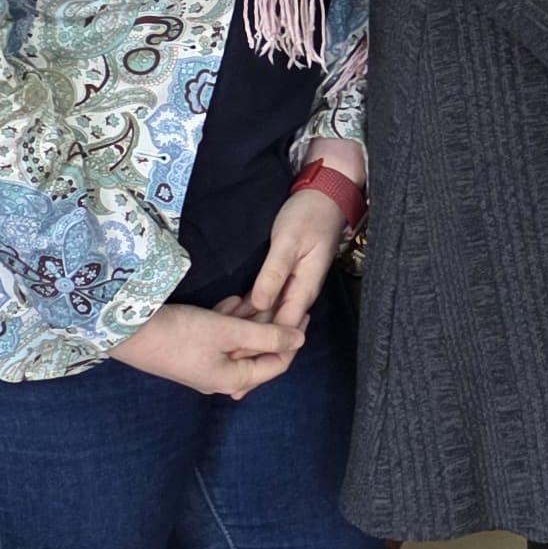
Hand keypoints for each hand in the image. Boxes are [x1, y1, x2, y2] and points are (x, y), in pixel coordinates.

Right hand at [111, 302, 305, 398]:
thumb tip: (300, 340)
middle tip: (282, 298)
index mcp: (233, 379)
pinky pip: (220, 337)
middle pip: (257, 352)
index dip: (293, 339)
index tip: (304, 312)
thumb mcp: (228, 331)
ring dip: (250, 319)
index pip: (276, 364)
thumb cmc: (181, 334)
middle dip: (270, 325)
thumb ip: (266, 335)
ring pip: (238, 342)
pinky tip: (233, 300)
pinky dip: (229, 319)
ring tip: (259, 294)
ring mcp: (205, 365)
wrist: (129, 332)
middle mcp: (221, 377)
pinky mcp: (191, 351)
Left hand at [218, 188, 346, 347]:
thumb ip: (273, 274)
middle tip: (223, 350)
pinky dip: (253, 312)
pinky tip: (234, 315)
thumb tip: (259, 305)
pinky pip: (270, 303)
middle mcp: (300, 293)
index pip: (284, 329)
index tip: (235, 351)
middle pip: (277, 328)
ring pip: (272, 317)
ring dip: (251, 327)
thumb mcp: (287, 243)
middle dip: (254, 341)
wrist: (324, 197)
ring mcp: (294, 287)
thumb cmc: (307, 216)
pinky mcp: (286, 279)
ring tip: (223, 338)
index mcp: (304, 289)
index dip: (262, 343)